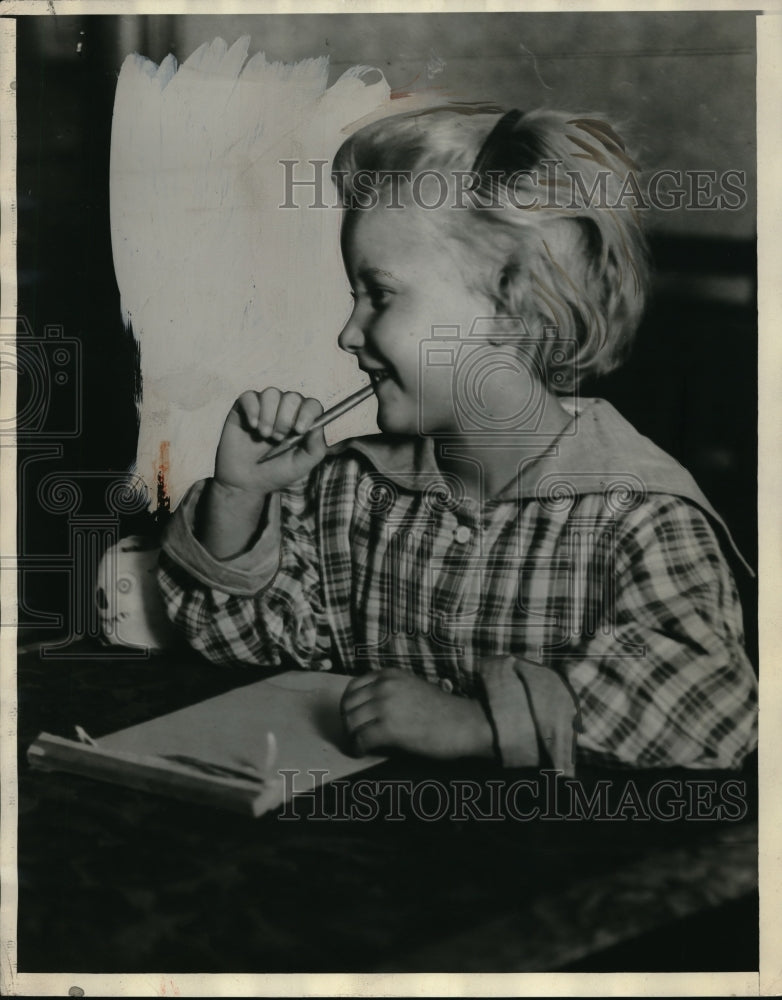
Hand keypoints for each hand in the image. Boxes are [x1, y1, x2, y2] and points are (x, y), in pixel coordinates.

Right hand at [215, 388, 326, 495]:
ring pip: (272, 393)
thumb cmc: (276, 472)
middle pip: (292, 397)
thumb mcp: (300, 465)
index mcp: (302, 421)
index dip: (307, 413)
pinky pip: (249, 396)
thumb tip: (318, 427)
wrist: (246, 482)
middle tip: (277, 438)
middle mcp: (285, 410)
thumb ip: (315, 448)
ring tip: (264, 435)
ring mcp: (264, 407)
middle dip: (285, 419)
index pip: (312, 405)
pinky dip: (252, 410)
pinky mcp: (244, 407)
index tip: (299, 430)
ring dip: (269, 415)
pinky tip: (252, 427)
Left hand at [340, 669, 494, 759]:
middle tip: (353, 734)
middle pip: (348, 705)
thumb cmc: (443, 710)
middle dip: (348, 721)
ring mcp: (385, 706)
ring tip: (358, 744)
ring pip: (351, 722)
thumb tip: (368, 708)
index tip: (352, 716)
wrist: (464, 722)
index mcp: (390, 675)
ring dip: (351, 735)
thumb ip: (390, 691)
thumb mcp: (412, 687)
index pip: (353, 687)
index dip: (349, 705)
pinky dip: (358, 747)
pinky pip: (361, 738)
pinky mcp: (389, 728)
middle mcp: (384, 686)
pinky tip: (363, 751)